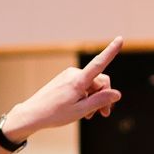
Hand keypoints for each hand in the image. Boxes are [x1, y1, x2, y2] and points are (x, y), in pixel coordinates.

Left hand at [2, 37, 124, 139]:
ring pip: (91, 85)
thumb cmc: (55, 114)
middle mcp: (74, 74)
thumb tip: (117, 93)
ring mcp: (69, 75)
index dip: (111, 51)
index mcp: (78, 81)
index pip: (99, 64)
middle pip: (100, 82)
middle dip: (104, 97)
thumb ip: (100, 101)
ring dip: (94, 99)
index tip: (120, 38)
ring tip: (88, 115)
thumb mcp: (81, 110)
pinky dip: (85, 96)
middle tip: (104, 114)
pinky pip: (82, 85)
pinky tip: (81, 109)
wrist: (33, 114)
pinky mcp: (65, 79)